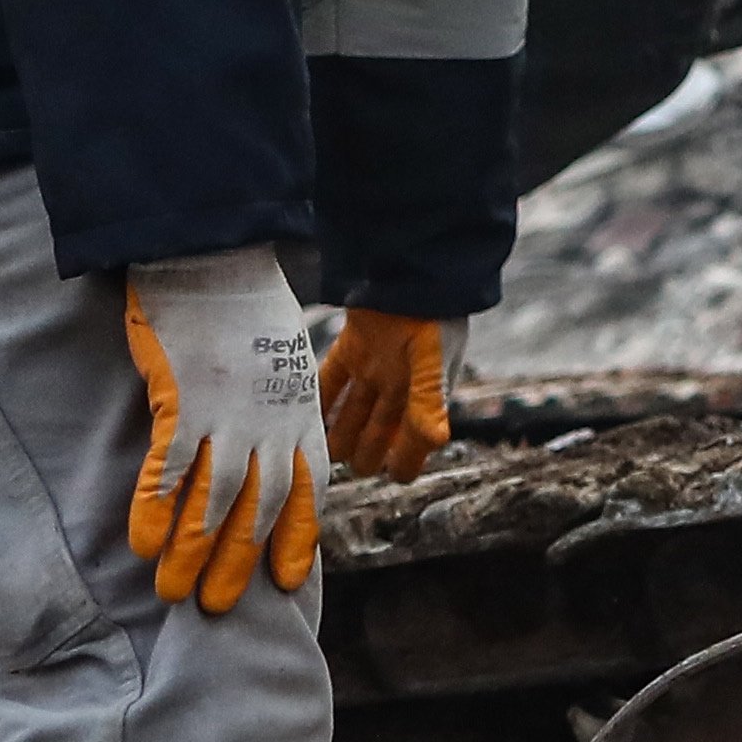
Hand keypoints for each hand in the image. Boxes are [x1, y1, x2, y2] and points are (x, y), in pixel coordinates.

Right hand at [123, 250, 322, 611]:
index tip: (287, 582)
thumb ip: (279, 410)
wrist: (217, 256)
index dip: (295, 537)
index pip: (307, 488)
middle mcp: (272, 419)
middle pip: (260, 505)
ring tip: (172, 591)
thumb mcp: (285, 362)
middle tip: (217, 608)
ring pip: (215, 497)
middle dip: (239, 561)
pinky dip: (156, 506)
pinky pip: (169, 465)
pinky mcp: (184, 396)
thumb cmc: (247, 310)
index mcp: (301, 410)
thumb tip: (266, 452)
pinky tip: (142, 542)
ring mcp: (228, 411)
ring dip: (193, 550)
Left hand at [320, 307, 458, 481]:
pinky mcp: (353, 348)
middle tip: (347, 470)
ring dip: (340, 433)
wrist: (412, 265)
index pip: (416, 440)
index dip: (405, 460)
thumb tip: (437, 442)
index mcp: (426, 393)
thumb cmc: (432, 312)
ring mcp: (375, 367)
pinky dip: (320, 401)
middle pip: (379, 432)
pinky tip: (305, 418)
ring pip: (354, 413)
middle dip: (366, 454)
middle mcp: (400, 385)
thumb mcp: (434, 358)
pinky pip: (332, 382)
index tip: (391, 477)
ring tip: (321, 454)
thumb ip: (430, 400)